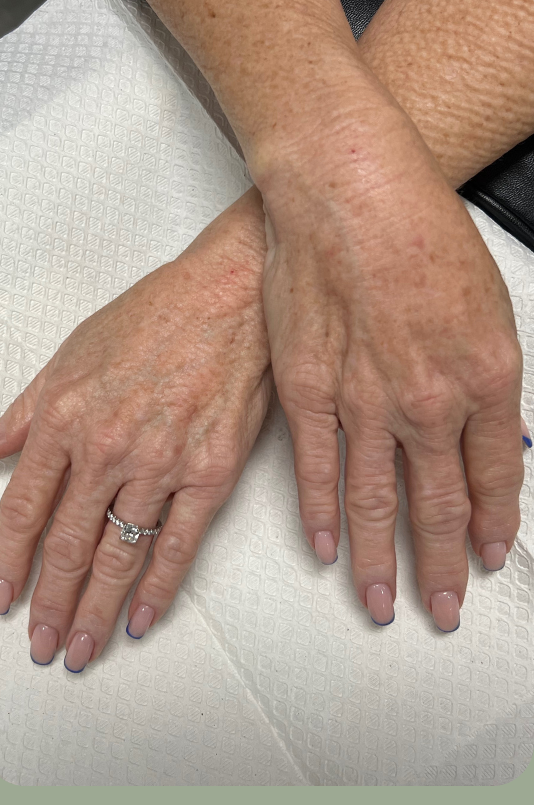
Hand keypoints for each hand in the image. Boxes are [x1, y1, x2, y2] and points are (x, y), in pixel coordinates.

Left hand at [0, 192, 270, 670]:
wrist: (230, 295)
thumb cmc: (154, 315)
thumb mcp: (71, 351)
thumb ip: (25, 408)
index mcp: (64, 418)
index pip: (23, 508)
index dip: (7, 561)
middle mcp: (107, 448)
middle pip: (67, 545)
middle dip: (47, 604)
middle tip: (36, 645)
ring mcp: (161, 464)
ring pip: (118, 556)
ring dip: (95, 611)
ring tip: (78, 650)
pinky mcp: (211, 473)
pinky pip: (178, 545)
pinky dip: (158, 591)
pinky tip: (140, 620)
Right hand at [258, 99, 523, 631]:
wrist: (352, 195)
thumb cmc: (418, 232)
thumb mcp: (487, 305)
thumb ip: (485, 378)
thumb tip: (491, 427)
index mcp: (484, 378)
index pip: (496, 477)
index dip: (492, 525)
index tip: (485, 558)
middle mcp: (428, 402)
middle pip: (438, 505)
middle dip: (442, 567)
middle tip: (442, 609)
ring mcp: (364, 401)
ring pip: (378, 500)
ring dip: (381, 559)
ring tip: (380, 600)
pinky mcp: (308, 390)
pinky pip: (318, 467)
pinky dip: (323, 512)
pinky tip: (328, 544)